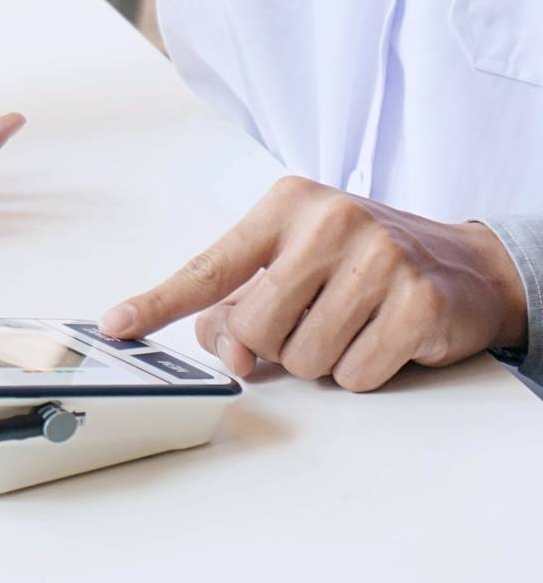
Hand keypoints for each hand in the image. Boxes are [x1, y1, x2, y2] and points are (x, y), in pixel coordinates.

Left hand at [100, 176, 528, 391]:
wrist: (466, 264)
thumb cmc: (362, 263)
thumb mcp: (294, 263)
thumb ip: (241, 306)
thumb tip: (228, 354)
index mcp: (285, 206)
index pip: (208, 267)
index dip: (158, 303)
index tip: (116, 325)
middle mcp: (331, 221)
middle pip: (253, 329)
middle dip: (273, 344)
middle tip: (312, 320)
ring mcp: (380, 258)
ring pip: (301, 359)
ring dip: (320, 359)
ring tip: (351, 322)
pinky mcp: (418, 301)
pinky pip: (353, 375)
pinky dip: (362, 371)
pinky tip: (383, 336)